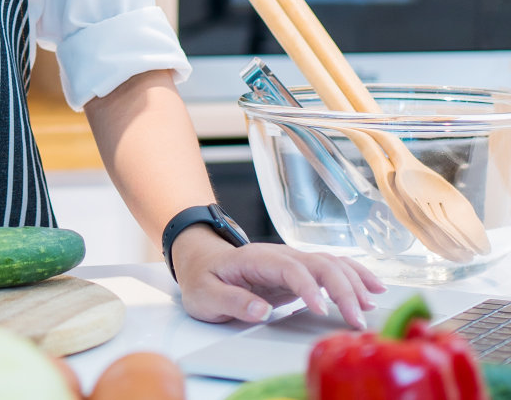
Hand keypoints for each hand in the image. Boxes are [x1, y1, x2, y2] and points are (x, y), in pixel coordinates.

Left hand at [171, 228, 385, 328]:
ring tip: (370, 306)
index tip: (322, 311)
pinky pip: (333, 268)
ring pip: (331, 263)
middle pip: (319, 264)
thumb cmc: (202, 278)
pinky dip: (355, 276)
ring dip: (354, 282)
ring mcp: (292, 261)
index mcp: (255, 259)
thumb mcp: (204, 295)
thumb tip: (260, 311)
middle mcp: (279, 255)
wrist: (201, 262)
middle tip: (356, 319)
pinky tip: (373, 288)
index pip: (290, 268)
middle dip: (342, 289)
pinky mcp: (300, 271)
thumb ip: (231, 301)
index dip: (309, 288)